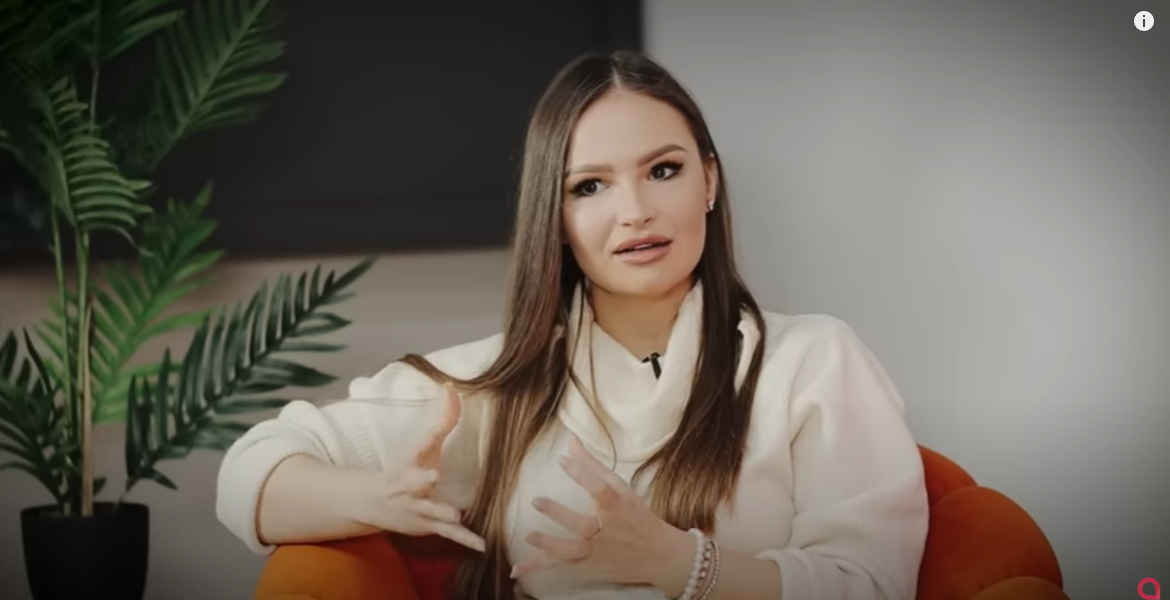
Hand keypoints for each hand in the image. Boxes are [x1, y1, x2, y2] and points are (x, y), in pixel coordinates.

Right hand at [352, 384, 485, 551]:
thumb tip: (453, 387)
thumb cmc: (406, 469)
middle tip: (433, 475)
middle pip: (415, 481)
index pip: (423, 444)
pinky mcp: (427, 526)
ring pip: (429, 511)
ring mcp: (416, 508)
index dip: (431, 435)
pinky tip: (482, 546)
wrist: (372, 503)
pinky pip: (448, 534)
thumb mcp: (424, 446)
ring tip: (456, 515)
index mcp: (411, 460)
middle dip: (422, 479)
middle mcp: (410, 484)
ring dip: (440, 513)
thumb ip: (444, 419)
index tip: (442, 424)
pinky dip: (465, 540)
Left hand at [510, 434, 681, 583]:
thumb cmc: (635, 515)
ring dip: (549, 545)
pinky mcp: (587, 566)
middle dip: (560, 514)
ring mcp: (596, 552)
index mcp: (616, 506)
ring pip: (571, 551)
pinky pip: (560, 567)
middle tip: (536, 501)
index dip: (582, 474)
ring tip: (528, 537)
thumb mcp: (620, 488)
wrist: (655, 554)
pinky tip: (517, 570)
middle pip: (582, 524)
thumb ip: (592, 466)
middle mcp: (606, 531)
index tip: (562, 460)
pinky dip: (539, 568)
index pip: (600, 488)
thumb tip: (570, 440)